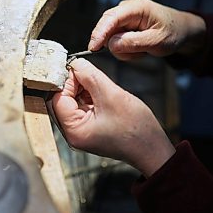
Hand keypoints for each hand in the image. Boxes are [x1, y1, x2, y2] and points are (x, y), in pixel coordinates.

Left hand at [51, 58, 174, 176]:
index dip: (67, 81)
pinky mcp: (91, 128)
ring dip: (84, 89)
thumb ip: (90, 77)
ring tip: (101, 86)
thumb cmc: (136, 130)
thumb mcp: (111, 95)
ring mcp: (82, 131)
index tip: (79, 69)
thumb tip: (76, 64)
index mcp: (74, 130)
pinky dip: (91, 96)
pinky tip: (103, 93)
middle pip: (64, 100)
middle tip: (90, 74)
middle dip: (75, 84)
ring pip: (74, 102)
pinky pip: (84, 107)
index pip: (58, 99)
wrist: (153, 149)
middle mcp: (74, 133)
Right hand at [88, 0, 205, 60]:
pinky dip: (126, 49)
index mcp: (137, 7)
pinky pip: (115, 40)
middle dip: (117, 44)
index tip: (93, 48)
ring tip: (143, 50)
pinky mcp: (123, 25)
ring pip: (111, 37)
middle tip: (136, 53)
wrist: (182, 30)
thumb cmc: (173, 33)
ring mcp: (124, 17)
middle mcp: (127, 8)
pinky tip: (139, 48)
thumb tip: (111, 44)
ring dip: (124, 49)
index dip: (99, 33)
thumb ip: (133, 43)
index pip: (111, 18)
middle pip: (107, 27)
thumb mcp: (157, 42)